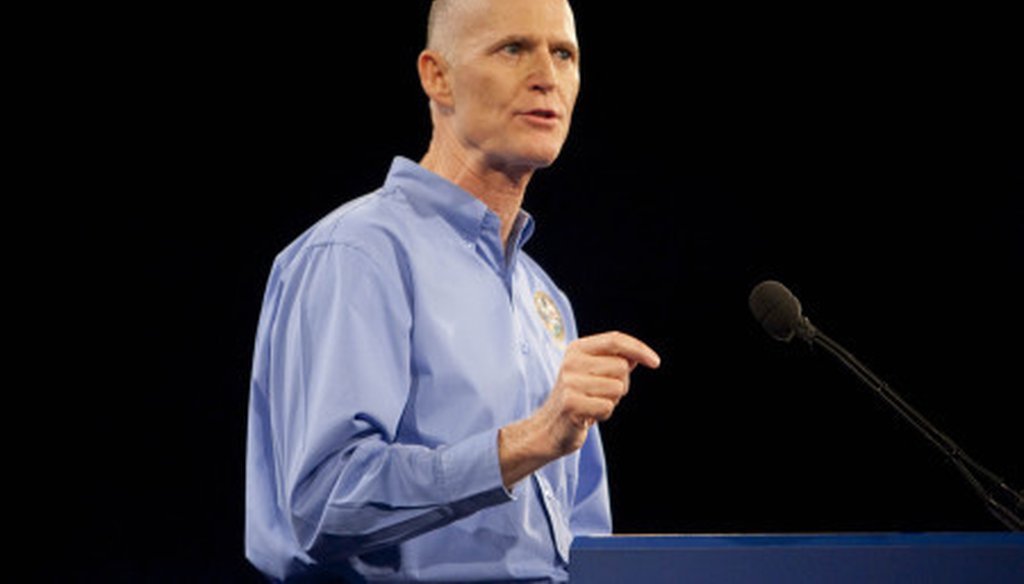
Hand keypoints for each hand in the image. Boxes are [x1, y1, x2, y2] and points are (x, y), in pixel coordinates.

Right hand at [499, 331, 660, 487]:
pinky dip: (604, 414)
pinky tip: (589, 415)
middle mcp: (571, 362)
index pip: (615, 340)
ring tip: (594, 404)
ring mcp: (569, 382)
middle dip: (621, 384)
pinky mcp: (571, 403)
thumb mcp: (594, 373)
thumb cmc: (579, 398)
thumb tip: (638, 356)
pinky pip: (607, 406)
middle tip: (602, 394)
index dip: (638, 349)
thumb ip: (615, 361)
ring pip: (617, 388)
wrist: (549, 428)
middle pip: (621, 367)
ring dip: (612, 401)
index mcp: (577, 349)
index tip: (656, 362)